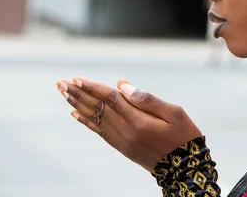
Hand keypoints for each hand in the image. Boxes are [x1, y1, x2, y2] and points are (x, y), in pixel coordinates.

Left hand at [56, 77, 201, 172]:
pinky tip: (76, 114)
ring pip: (96, 119)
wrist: (185, 168)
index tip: (77, 78)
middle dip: (79, 94)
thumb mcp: (174, 113)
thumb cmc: (183, 136)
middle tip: (61, 83)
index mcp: (139, 121)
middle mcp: (126, 132)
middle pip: (98, 108)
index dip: (93, 88)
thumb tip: (122, 85)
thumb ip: (147, 99)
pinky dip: (86, 122)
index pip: (111, 99)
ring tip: (64, 93)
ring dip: (78, 105)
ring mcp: (123, 141)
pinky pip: (100, 132)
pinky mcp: (123, 147)